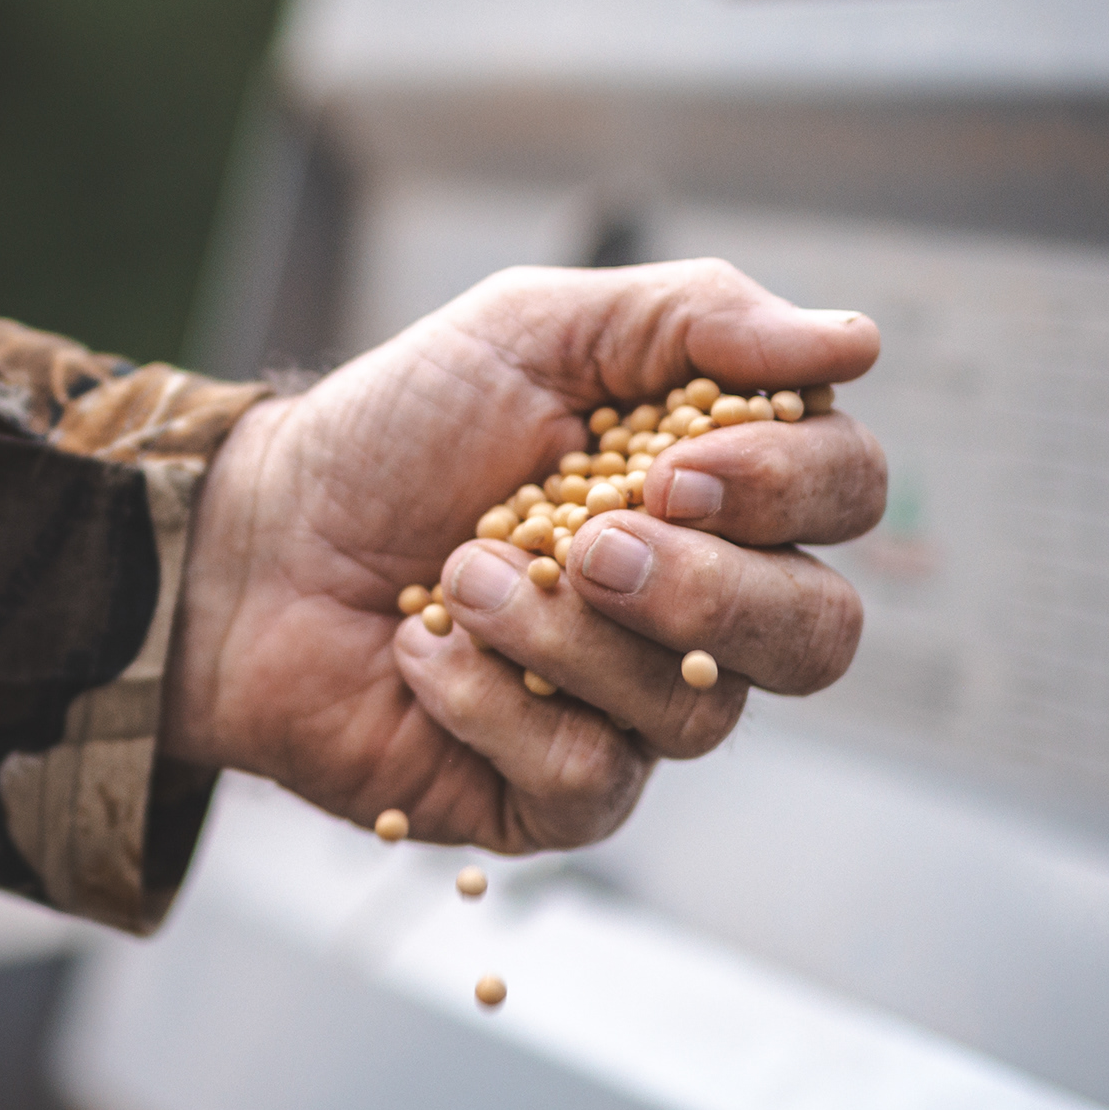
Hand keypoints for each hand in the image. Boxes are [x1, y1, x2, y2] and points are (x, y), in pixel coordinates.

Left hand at [158, 261, 886, 852]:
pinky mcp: (560, 793)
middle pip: (820, 634)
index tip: (678, 464)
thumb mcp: (533, 330)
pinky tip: (425, 656)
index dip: (790, 488)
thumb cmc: (395, 433)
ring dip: (562, 633)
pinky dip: (493, 705)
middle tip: (592, 546)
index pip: (846, 494)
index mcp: (718, 489)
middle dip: (709, 591)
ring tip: (457, 577)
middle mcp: (702, 607)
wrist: (254, 543)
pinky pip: (592, 779)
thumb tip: (854, 343)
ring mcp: (637, 711)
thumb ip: (692, 316)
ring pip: (700, 713)